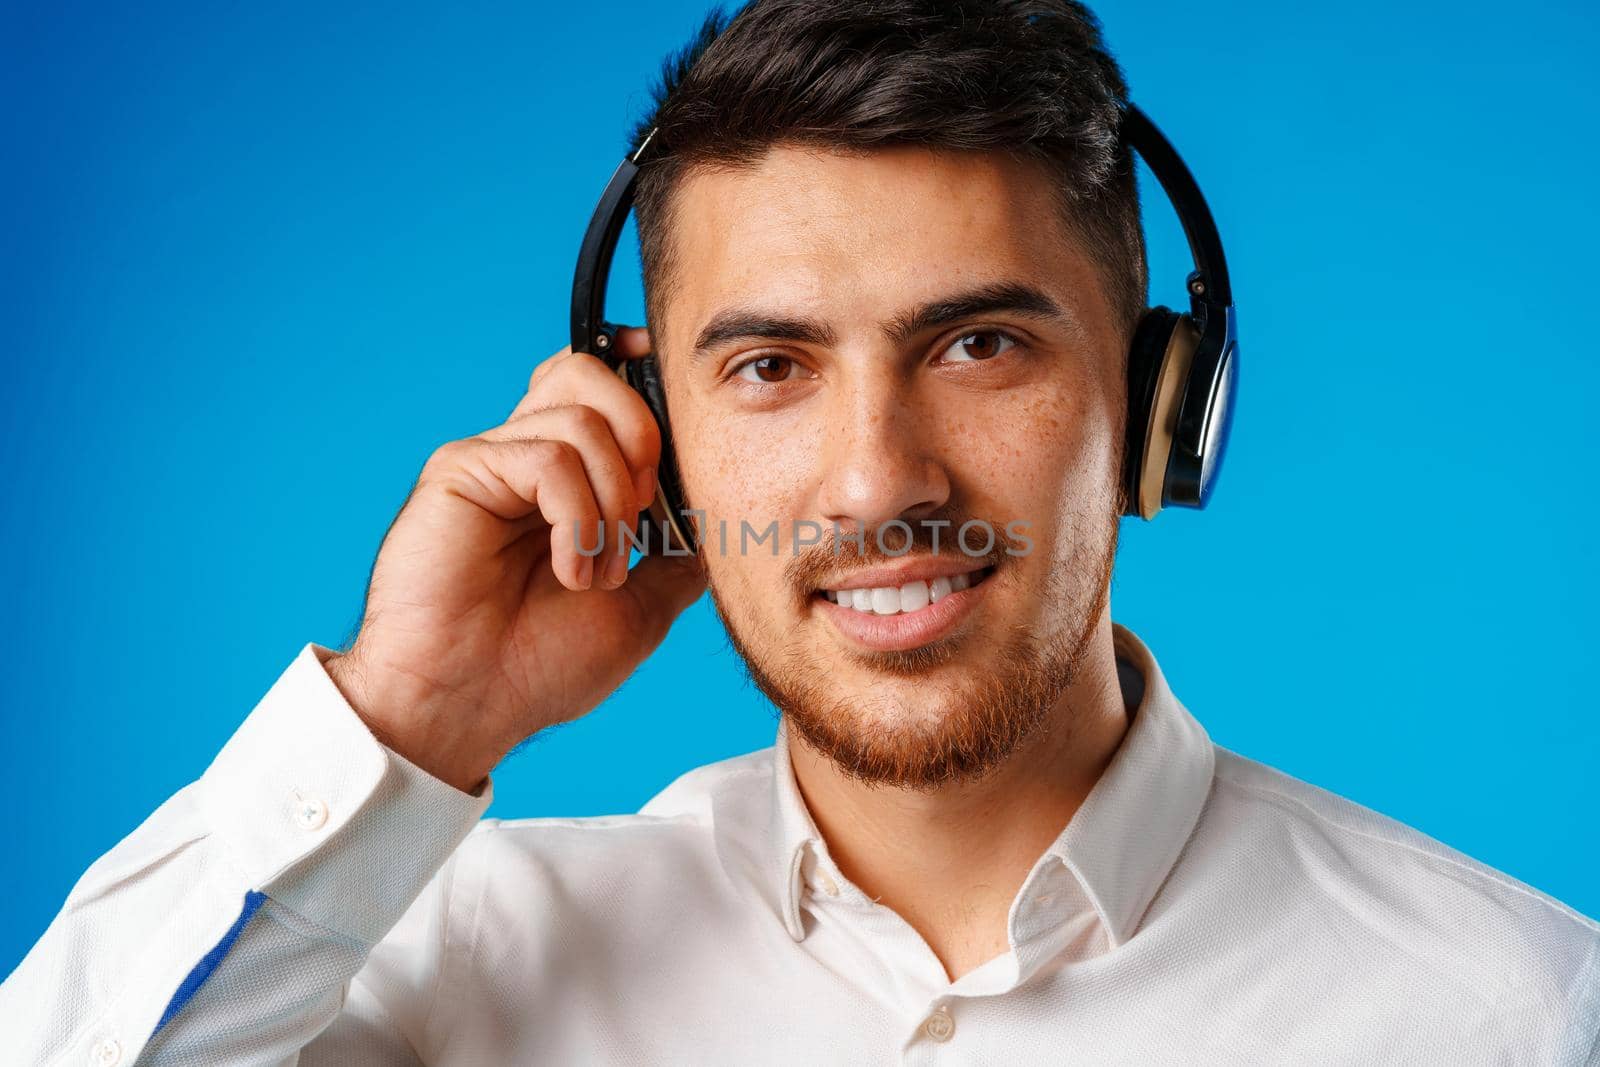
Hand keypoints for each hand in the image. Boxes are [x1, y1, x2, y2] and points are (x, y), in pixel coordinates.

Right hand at [324, 328, 704, 792]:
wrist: (468, 706)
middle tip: (644, 519)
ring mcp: (491, 460)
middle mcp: (523, 456)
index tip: (679, 391)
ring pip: (580, 419)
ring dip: (614, 503)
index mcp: (561, 478)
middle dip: (642, 436)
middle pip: (587, 373)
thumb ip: (677, 556)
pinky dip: (577, 519)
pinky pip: (548, 459)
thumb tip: (721, 520)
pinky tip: (569, 572)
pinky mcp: (461, 471)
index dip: (637, 371)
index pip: (598, 384)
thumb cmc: (537, 667)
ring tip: (601, 571)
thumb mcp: (640, 608)